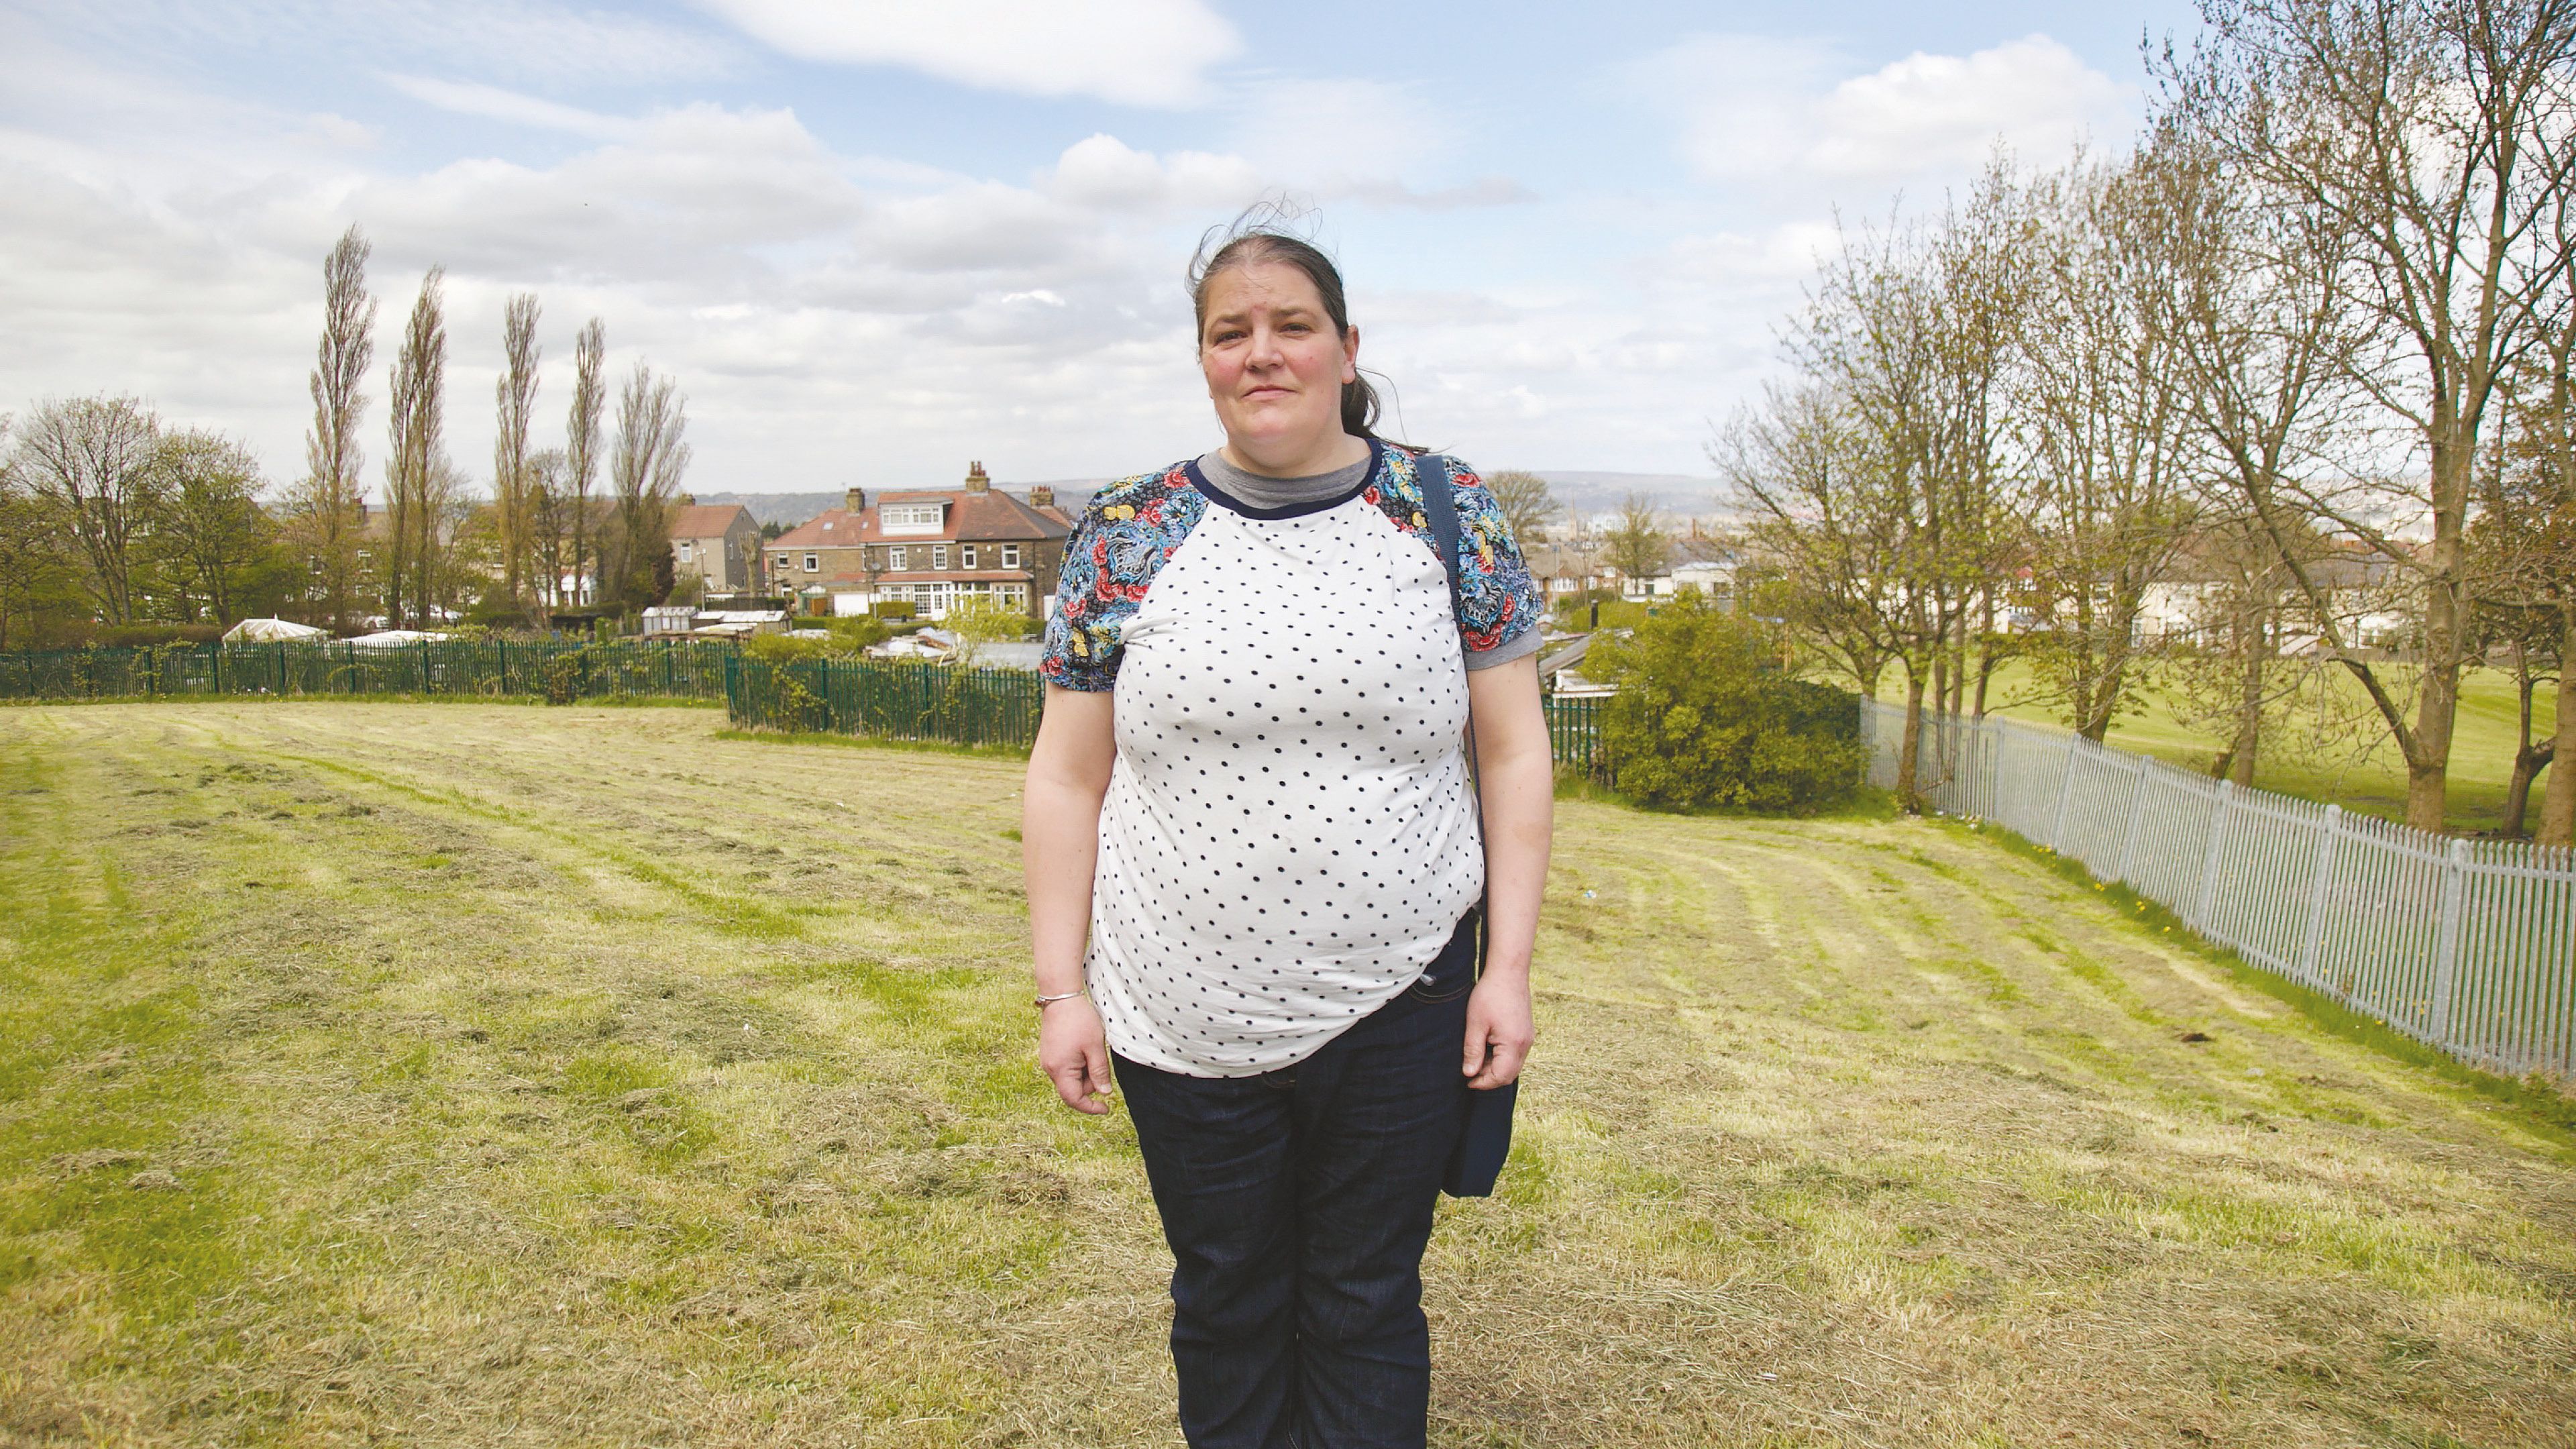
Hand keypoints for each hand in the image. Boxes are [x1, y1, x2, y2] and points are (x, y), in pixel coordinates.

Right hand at [1040, 995, 1114, 1113]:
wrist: (1060, 999)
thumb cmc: (1079, 1021)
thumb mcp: (1095, 1047)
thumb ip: (1100, 1072)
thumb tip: (1105, 1093)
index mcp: (1060, 1070)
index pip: (1074, 1099)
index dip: (1090, 1107)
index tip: (1106, 1108)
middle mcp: (1050, 1069)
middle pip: (1073, 1089)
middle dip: (1090, 1083)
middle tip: (1100, 1060)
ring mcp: (1048, 1061)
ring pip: (1070, 1079)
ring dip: (1085, 1072)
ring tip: (1091, 1049)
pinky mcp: (1049, 1054)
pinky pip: (1065, 1069)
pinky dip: (1078, 1065)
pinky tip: (1083, 1048)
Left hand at [1461, 973, 1532, 1089]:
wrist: (1508, 972)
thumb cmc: (1490, 994)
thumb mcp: (1475, 1024)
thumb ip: (1473, 1051)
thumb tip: (1469, 1073)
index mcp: (1513, 1044)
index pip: (1501, 1076)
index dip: (1483, 1083)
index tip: (1467, 1081)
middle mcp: (1525, 1044)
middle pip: (1509, 1074)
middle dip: (1490, 1078)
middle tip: (1470, 1072)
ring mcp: (1528, 1038)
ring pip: (1513, 1065)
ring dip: (1495, 1068)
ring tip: (1476, 1059)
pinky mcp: (1526, 1032)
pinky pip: (1516, 1054)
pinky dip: (1502, 1058)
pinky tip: (1487, 1048)